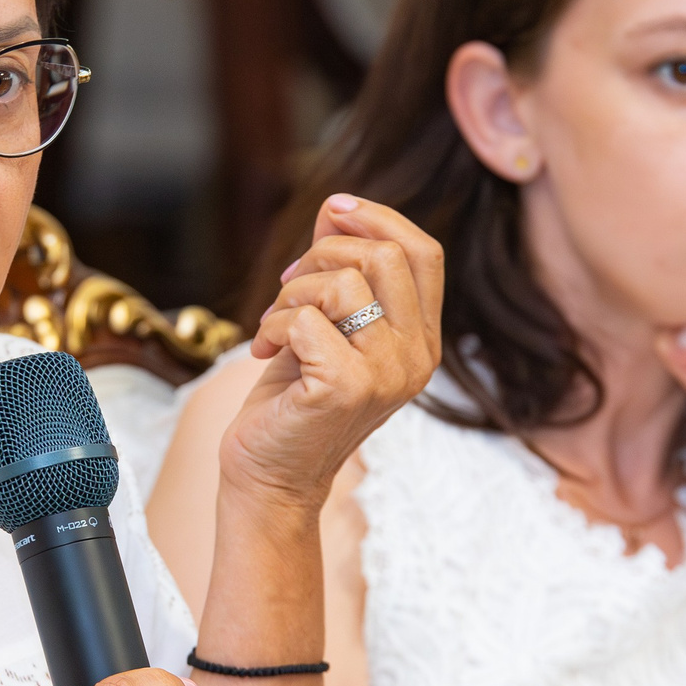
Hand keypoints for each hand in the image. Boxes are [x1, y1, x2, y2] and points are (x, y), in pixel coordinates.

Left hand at [224, 195, 444, 509]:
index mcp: (422, 341)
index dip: (379, 218)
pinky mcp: (347, 386)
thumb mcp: (323, 324)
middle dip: (320, 254)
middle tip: (286, 287)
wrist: (272, 477)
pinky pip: (305, 319)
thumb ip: (337, 270)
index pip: (424, 253)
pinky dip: (271, 326)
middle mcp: (417, 358)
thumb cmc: (295, 401)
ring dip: (289, 294)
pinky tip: (262, 353)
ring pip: (341, 283)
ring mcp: (387, 374)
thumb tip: (336, 209)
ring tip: (272, 327)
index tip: (333, 210)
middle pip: (384, 255)